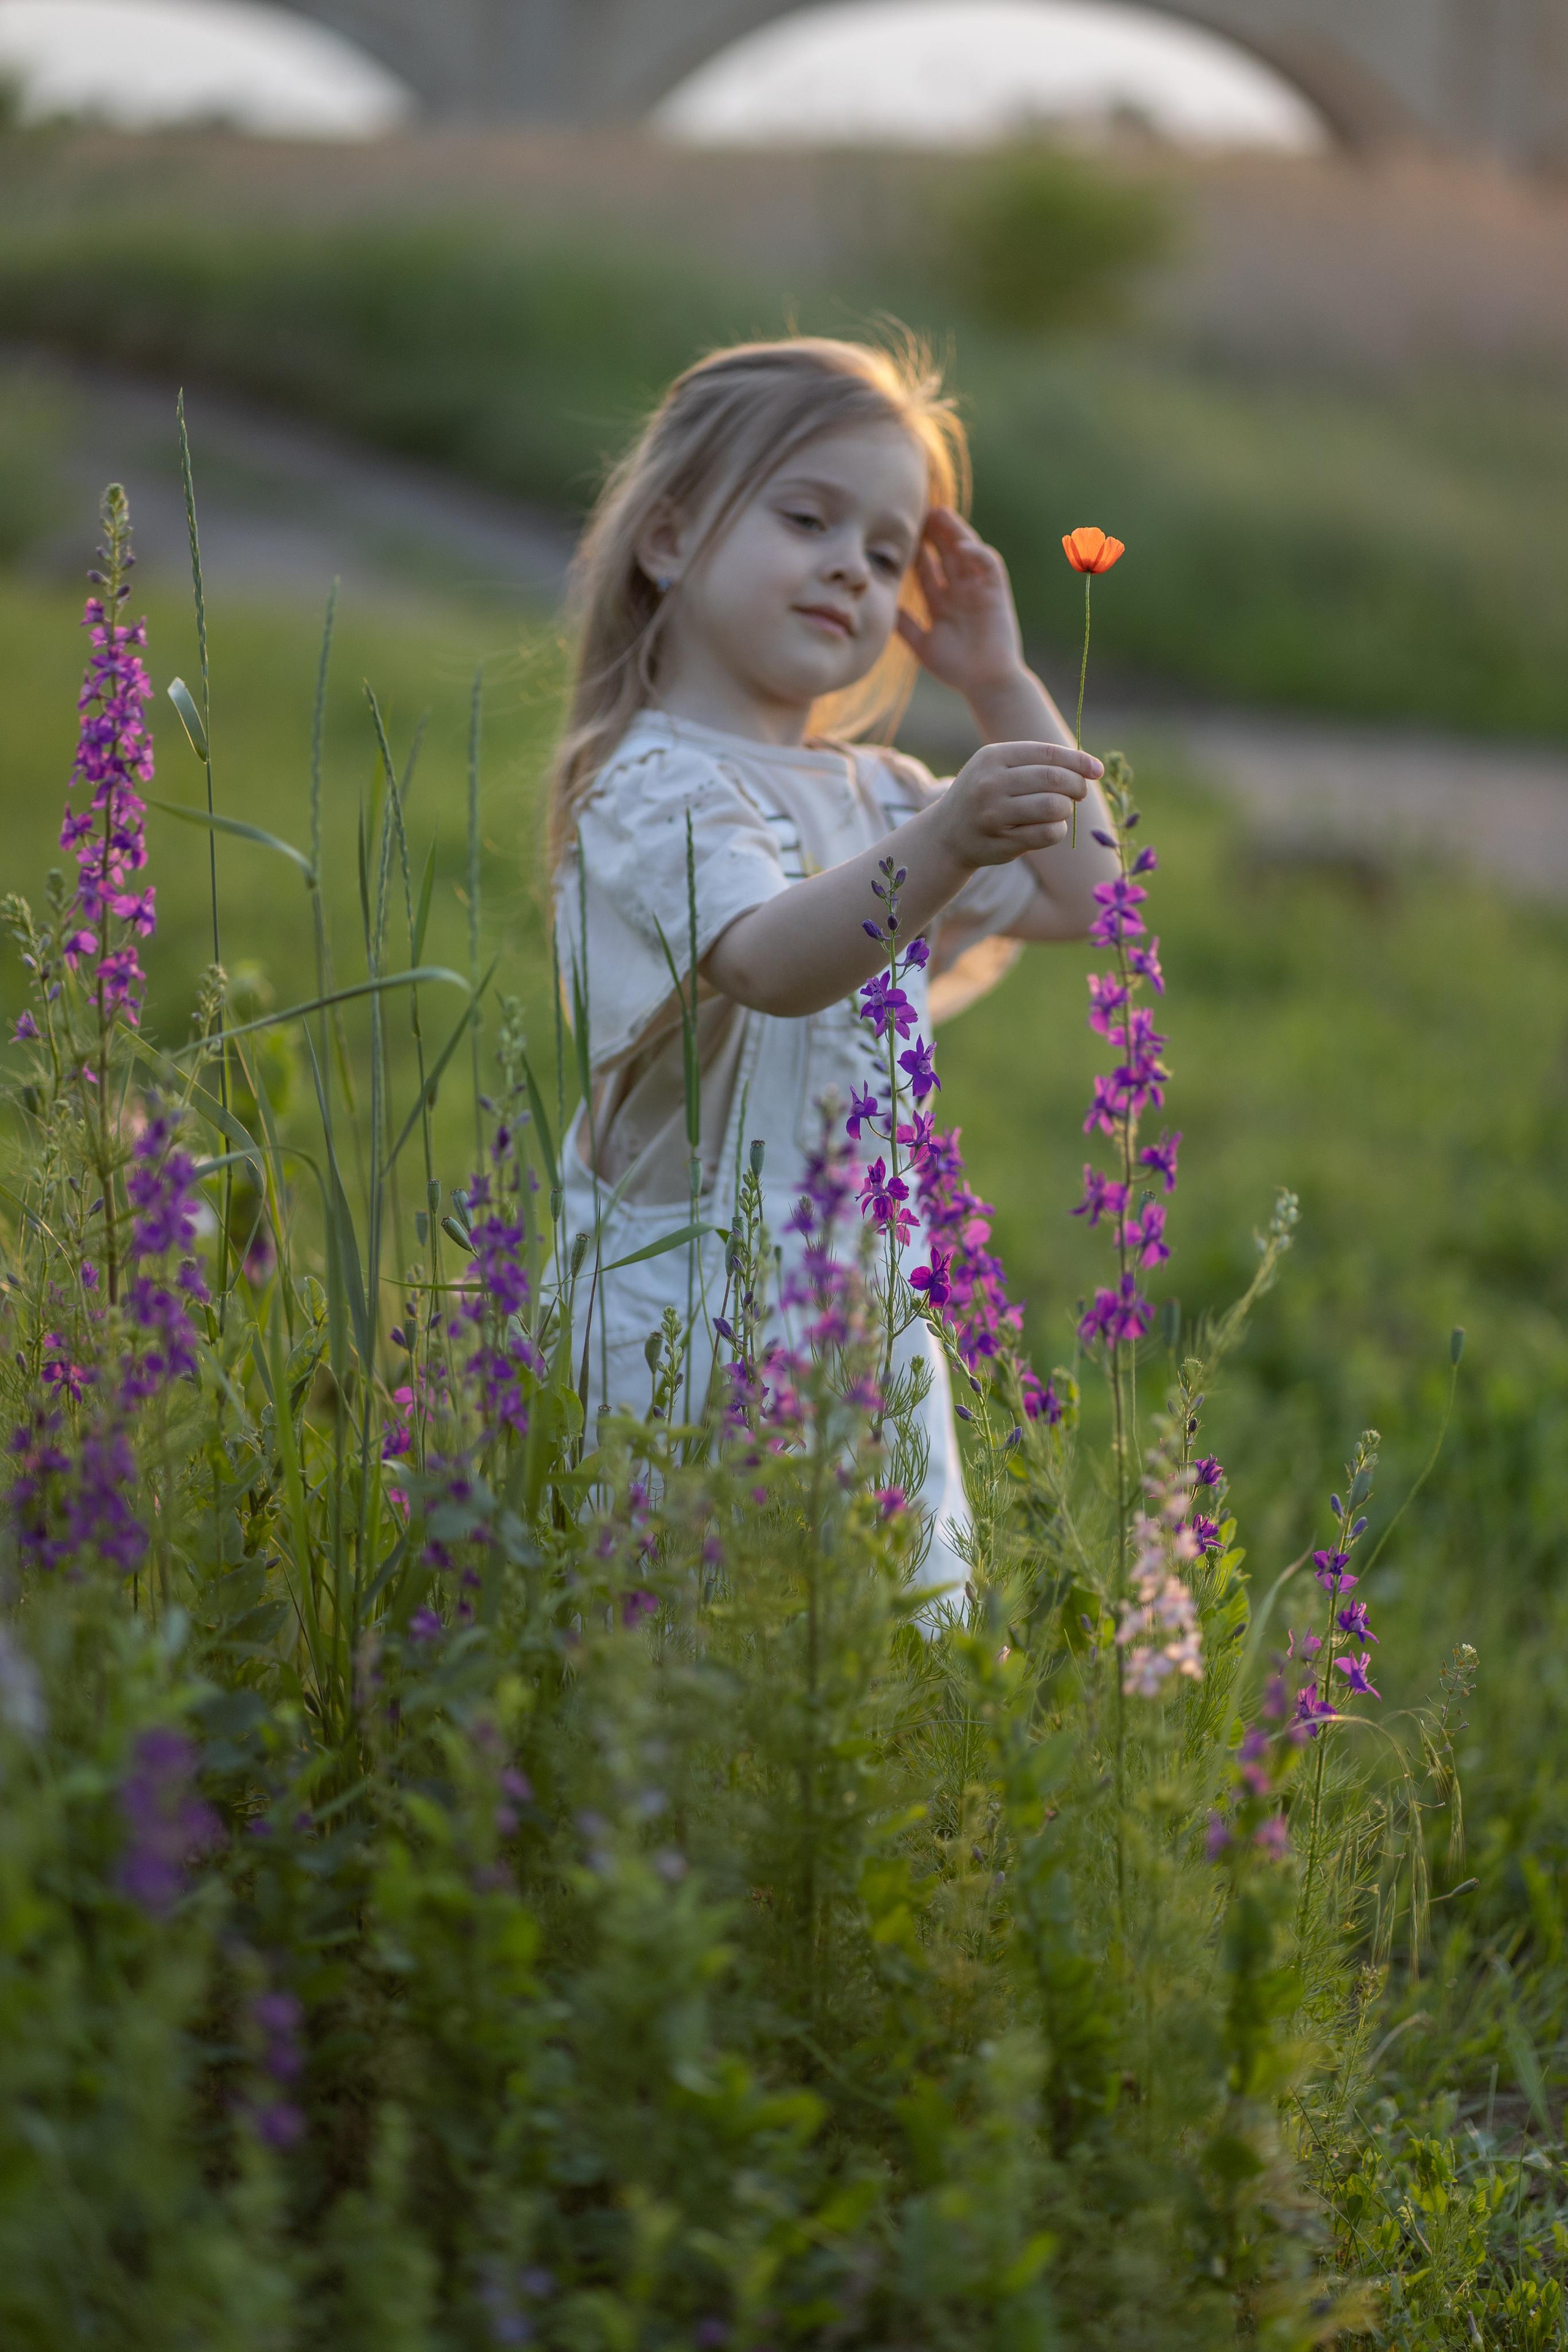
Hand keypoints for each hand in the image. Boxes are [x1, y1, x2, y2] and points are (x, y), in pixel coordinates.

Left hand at [896, 507, 1026, 700]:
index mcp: (942, 600)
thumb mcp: (922, 644)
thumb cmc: (956, 669)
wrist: (986, 685)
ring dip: (955, 532)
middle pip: (945, 552)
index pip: (926, 567)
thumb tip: (882, 608)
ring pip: (966, 551)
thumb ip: (905, 625)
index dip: (914, 550)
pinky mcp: (997, 594)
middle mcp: (960, 590)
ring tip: (940, 513)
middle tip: (918, 510)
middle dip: (933, 531)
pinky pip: (990, 566)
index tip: (897, 532)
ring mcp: (978, 590)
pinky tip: (962, 546)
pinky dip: (978, 554)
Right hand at [935, 740, 1104, 869]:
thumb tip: (1090, 767)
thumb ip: (1037, 763)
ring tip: (1059, 810)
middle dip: (1077, 786)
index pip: (1047, 754)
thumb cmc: (985, 796)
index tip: (1097, 770)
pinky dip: (1058, 830)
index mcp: (992, 757)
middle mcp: (990, 783)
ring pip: (1054, 807)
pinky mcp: (1002, 842)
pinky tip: (1050, 828)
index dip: (1079, 761)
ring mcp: (994, 814)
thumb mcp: (998, 768)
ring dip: (1066, 809)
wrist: (946, 834)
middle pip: (1054, 780)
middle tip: (1080, 792)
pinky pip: (1048, 833)